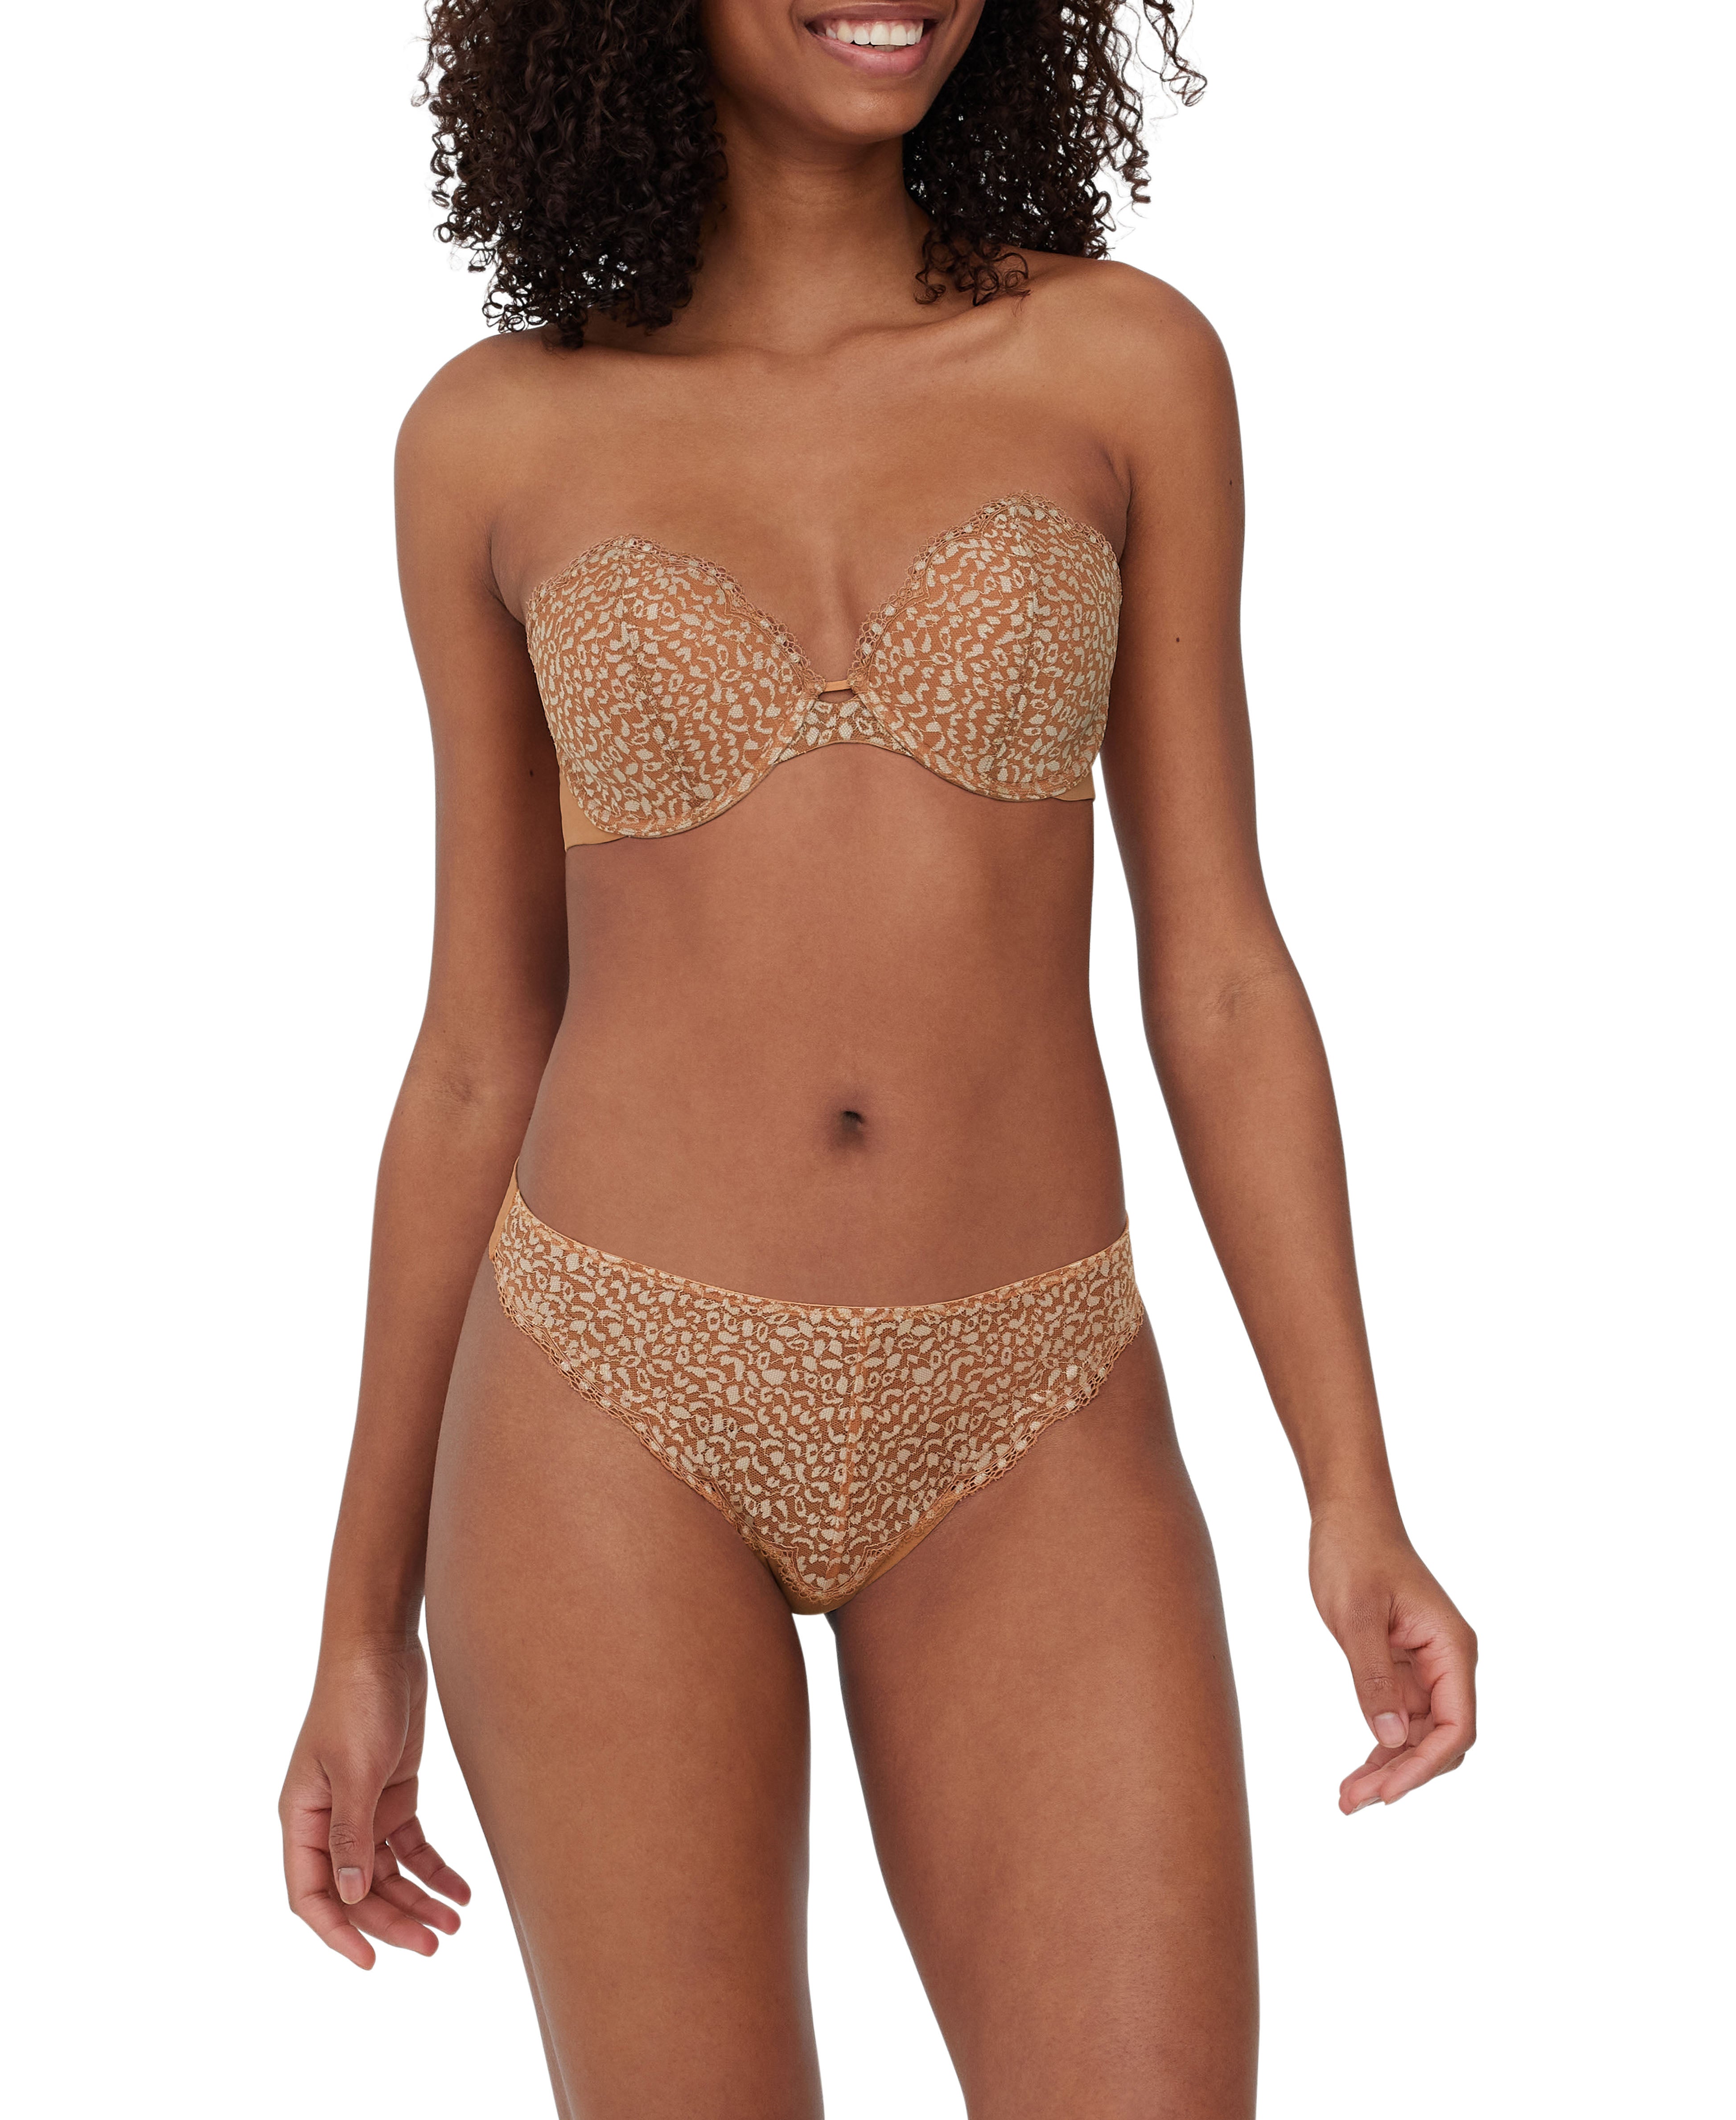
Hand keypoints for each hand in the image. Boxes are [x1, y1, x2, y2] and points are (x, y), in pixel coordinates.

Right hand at [279, 1637, 471, 1969]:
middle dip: (393, 1922)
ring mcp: (362, 1809)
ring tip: (455, 1924)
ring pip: (387, 1873)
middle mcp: (328, 1821)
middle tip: (435, 1945)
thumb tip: (350, 1896)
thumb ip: (351, 1835)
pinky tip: (461, 1889)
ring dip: (418, 1900)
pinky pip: (411, 1845)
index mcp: (302, 1819)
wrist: (381, 1647)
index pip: (311, 1895)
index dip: (337, 1933)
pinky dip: (434, 1868)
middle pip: (357, 1890)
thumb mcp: (355, 1771)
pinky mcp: (392, 1793)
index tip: (370, 1963)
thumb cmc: (357, 1702)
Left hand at [1309, 1508, 1477, 1813]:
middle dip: (1402, 1776)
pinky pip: (1398, 1720)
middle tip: (1353, 1802)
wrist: (1347, 1519)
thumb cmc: (1354, 1554)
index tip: (1386, 1792)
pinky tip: (1355, 1773)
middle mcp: (1447, 1664)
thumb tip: (1391, 1738)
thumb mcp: (1357, 1615)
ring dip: (1387, 1769)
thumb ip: (1373, 1677)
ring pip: (1418, 1737)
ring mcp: (1425, 1669)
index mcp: (1452, 1649)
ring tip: (1347, 1799)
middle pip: (1439, 1741)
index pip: (1456, 1727)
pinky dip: (1380, 1747)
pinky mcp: (1401, 1669)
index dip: (1426, 1766)